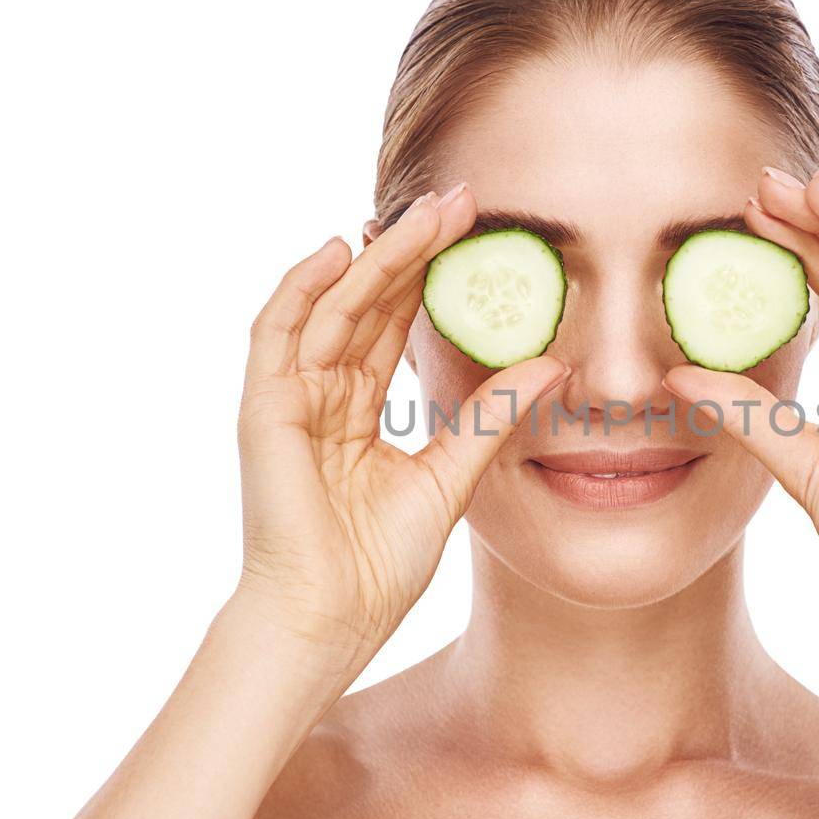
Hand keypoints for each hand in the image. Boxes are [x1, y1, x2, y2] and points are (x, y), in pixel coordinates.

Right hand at [233, 185, 570, 656]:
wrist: (330, 619)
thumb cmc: (378, 566)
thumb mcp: (452, 476)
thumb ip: (491, 418)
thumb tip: (553, 365)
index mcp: (361, 409)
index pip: (398, 323)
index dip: (434, 276)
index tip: (479, 232)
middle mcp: (324, 393)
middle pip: (370, 302)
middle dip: (414, 249)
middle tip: (462, 199)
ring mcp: (290, 398)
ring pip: (334, 306)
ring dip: (377, 256)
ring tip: (424, 212)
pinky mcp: (264, 410)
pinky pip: (277, 335)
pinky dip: (301, 289)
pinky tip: (339, 250)